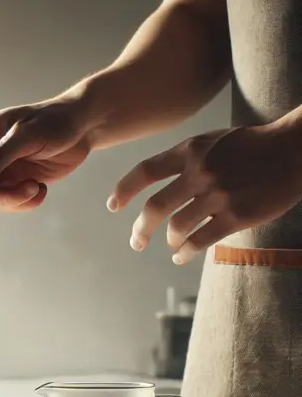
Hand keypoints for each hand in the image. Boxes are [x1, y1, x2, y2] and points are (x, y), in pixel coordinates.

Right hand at [0, 100, 92, 211]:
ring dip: (16, 200)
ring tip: (38, 187)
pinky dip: (26, 202)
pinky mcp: (14, 181)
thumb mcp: (25, 136)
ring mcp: (0, 169)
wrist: (81, 127)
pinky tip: (41, 189)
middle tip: (27, 190)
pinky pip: (11, 202)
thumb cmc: (53, 121)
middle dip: (0, 195)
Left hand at [108, 124, 301, 263]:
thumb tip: (161, 181)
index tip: (113, 206)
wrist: (295, 149)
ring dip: (169, 241)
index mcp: (191, 151)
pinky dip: (186, 251)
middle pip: (155, 207)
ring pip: (177, 227)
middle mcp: (200, 172)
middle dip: (141, 229)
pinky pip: (201, 240)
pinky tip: (181, 256)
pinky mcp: (237, 216)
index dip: (124, 190)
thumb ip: (188, 158)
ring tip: (169, 245)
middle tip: (136, 241)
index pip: (145, 171)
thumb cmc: (255, 145)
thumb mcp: (215, 140)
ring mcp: (218, 195)